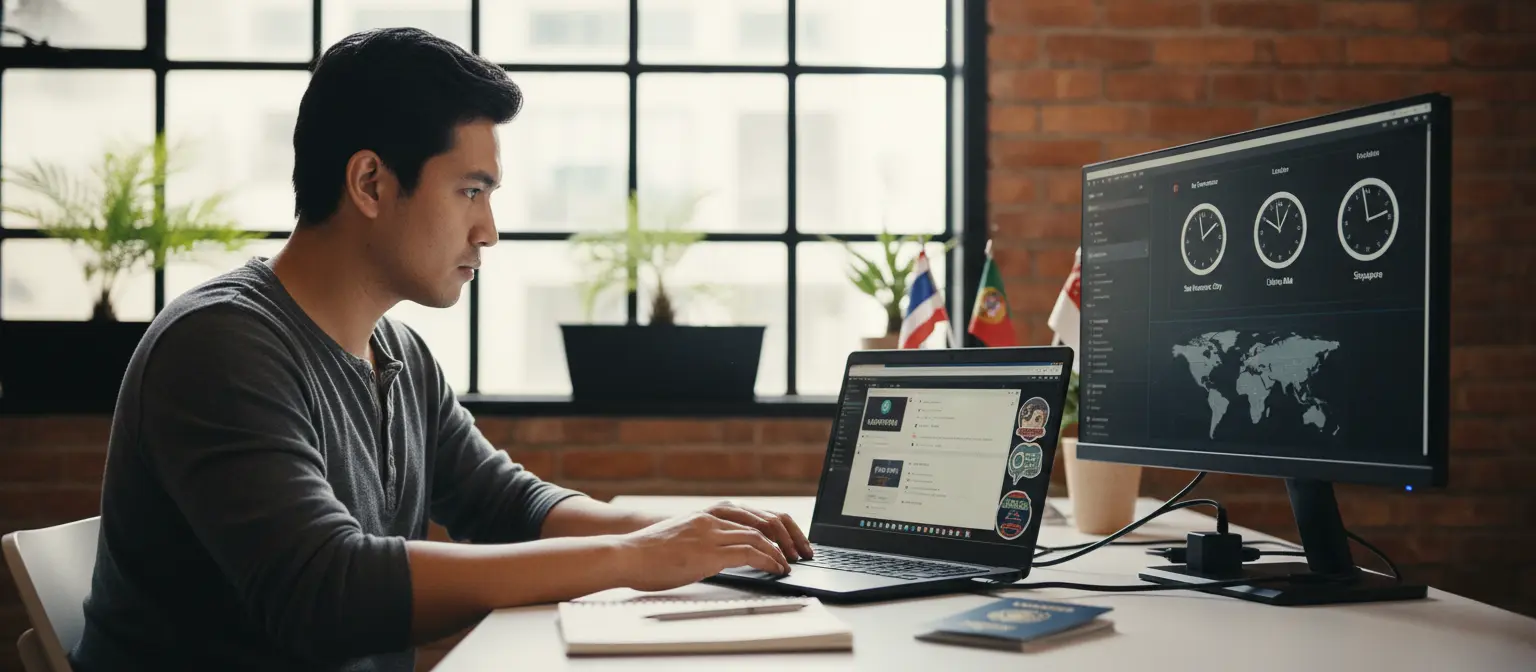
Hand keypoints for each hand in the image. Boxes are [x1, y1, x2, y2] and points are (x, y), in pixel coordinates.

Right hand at [614, 512, 790, 591]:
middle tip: (800, 550)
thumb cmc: (649, 552)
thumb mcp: (682, 537)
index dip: (776, 526)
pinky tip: (776, 569)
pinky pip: (749, 553)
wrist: (626, 554)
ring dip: (780, 551)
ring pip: (759, 536)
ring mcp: (711, 534)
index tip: (788, 539)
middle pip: (762, 520)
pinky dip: (768, 560)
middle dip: (786, 536)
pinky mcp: (708, 553)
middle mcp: (712, 519)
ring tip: (789, 564)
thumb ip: (703, 539)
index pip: (753, 514)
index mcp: (707, 514)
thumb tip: (720, 555)